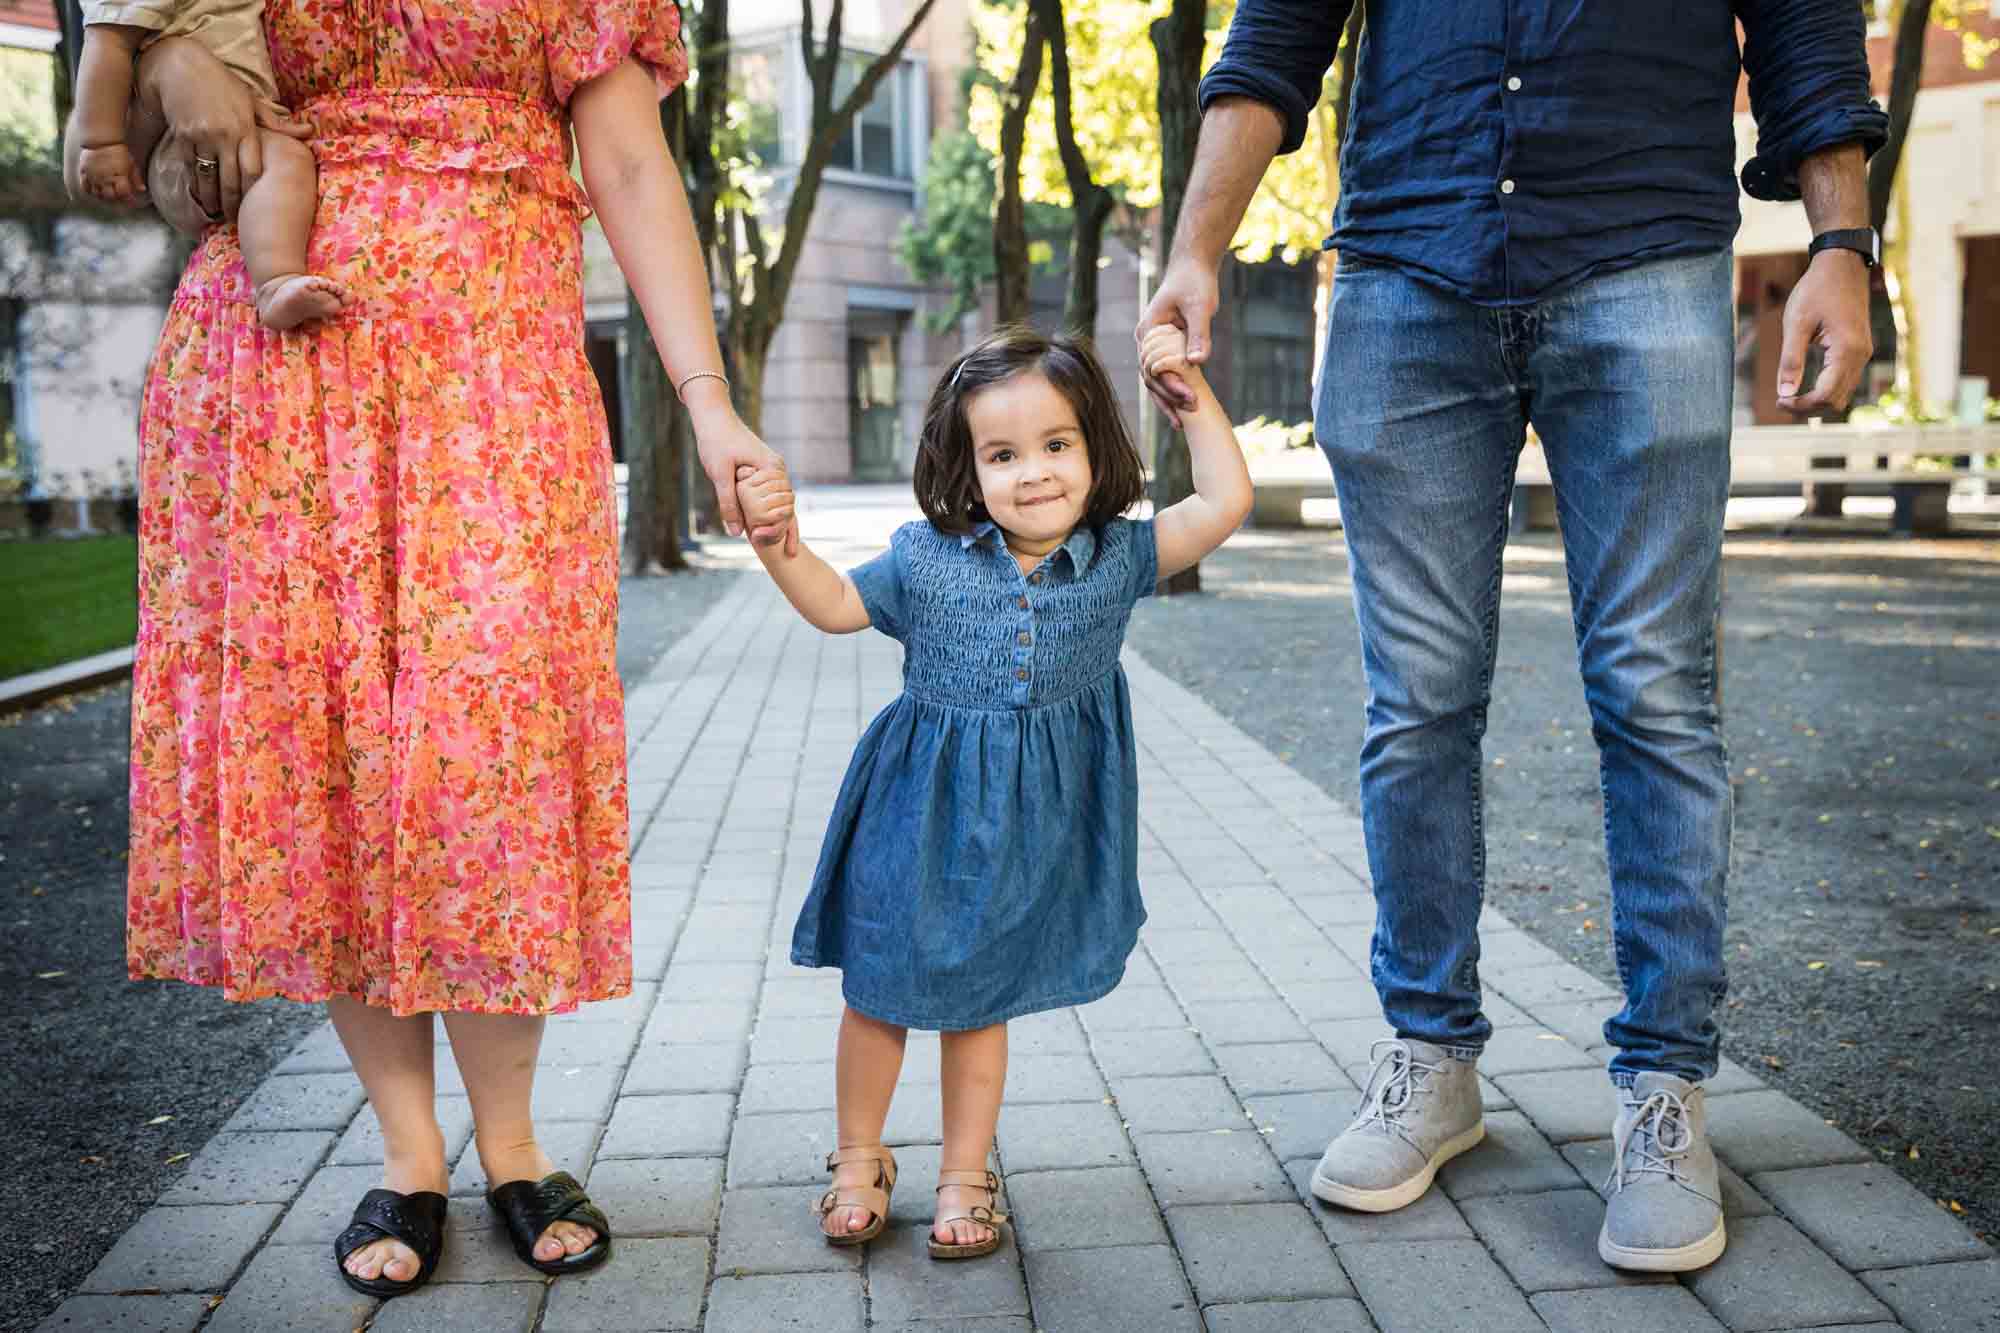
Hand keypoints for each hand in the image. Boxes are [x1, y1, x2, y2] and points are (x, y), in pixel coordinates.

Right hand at [77, 143, 146, 202]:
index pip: (124, 193)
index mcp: (119, 176)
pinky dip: (90, 191)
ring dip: (104, 196)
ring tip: (108, 192)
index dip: (128, 198)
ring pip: (98, 194)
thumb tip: (142, 190)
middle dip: (116, 199)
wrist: (101, 140)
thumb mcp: (131, 164)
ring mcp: (94, 176)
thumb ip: (136, 178)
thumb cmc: (119, 152)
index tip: (131, 199)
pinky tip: (95, 190)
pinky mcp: (84, 172)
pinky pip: (85, 187)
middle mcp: (106, 178)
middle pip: (110, 196)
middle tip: (119, 195)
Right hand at [140, 38, 308, 220]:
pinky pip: (190, 167)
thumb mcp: (251, 101)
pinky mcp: (182, 136)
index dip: (254, 192)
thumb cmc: (222, 85)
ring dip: (212, 199)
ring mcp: (202, 136)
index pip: (253, 170)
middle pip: (231, 179)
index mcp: (245, 128)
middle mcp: (224, 135)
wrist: (182, 67)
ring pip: (208, 177)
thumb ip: (277, 124)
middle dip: (233, 203)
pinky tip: (199, 195)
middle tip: (236, 220)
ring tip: (216, 213)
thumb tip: (308, 132)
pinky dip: (195, 184)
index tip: (256, 206)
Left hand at [690, 399, 797, 552]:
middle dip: (787, 530)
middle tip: (789, 554)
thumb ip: (728, 504)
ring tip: (789, 549)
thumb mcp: (720, 475)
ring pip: (783, 502)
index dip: (778, 528)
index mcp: (772, 469)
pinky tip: (771, 527)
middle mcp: (778, 470)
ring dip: (782, 523)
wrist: (713, 417)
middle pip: (788, 506)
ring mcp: (773, 470)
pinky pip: (773, 496)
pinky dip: (773, 512)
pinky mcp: (764, 470)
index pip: (784, 506)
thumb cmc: (716, 442)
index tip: (763, 542)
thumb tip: (736, 534)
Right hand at [1136, 257, 1218, 427]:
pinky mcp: (1167, 347)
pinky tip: (1184, 405)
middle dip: (1168, 398)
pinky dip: (1174, 389)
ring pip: (1156, 380)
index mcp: (1148, 331)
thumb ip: (1198, 334)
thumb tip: (1197, 361)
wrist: (1194, 267)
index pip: (1154, 367)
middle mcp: (1147, 341)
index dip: (1170, 385)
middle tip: (1189, 413)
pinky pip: (1167, 373)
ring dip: (1169, 399)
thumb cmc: (1195, 282)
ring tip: (1184, 420)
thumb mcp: (1200, 307)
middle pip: (1151, 378)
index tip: (1188, 398)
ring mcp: (1155, 345)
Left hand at [1777, 250, 1872, 416]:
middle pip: (1836, 400)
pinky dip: (1825, 389)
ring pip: (1842, 393)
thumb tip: (1785, 392)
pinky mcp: (1858, 349)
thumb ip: (1790, 360)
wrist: (1842, 264)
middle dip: (1808, 407)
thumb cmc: (1817, 289)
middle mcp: (1860, 355)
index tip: (1778, 400)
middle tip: (1780, 400)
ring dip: (1817, 400)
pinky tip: (1804, 384)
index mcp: (1847, 350)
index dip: (1800, 405)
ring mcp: (1862, 353)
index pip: (1825, 395)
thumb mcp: (1796, 323)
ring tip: (1789, 395)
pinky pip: (1844, 380)